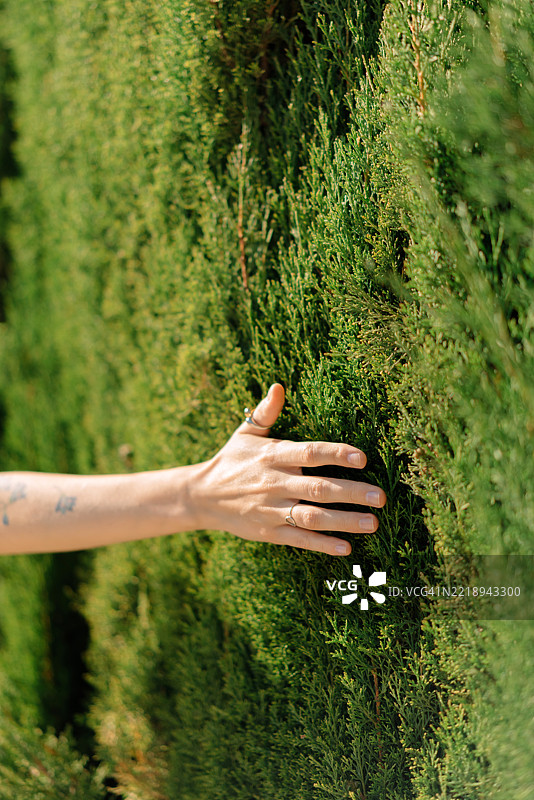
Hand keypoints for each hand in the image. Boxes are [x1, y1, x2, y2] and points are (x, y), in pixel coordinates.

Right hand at [193, 383, 386, 555]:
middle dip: (351, 493)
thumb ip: (265, 412)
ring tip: (373, 523)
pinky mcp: (268, 532)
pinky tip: (347, 548)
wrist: (201, 496)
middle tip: (381, 497)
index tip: (363, 458)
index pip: (310, 453)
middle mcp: (274, 483)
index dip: (337, 454)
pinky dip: (322, 544)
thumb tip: (279, 386)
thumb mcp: (245, 433)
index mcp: (273, 456)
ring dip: (344, 521)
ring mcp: (271, 510)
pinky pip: (299, 539)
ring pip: (312, 517)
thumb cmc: (231, 460)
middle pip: (318, 488)